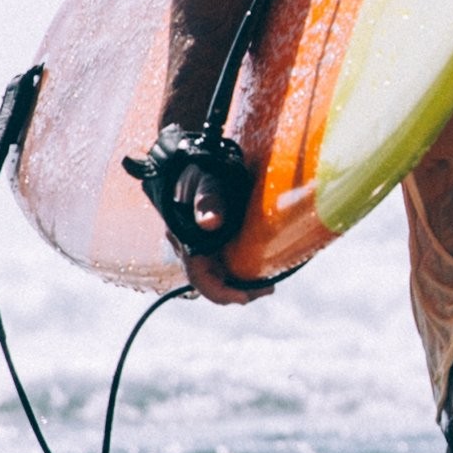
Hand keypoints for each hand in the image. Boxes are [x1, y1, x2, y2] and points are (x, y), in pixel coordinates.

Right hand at [130, 138, 271, 303]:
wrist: (192, 155)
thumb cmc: (201, 167)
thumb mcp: (207, 181)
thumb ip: (209, 200)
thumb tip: (211, 223)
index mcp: (184, 238)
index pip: (199, 278)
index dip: (221, 293)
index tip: (246, 297)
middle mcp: (187, 245)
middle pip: (209, 280)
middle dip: (237, 290)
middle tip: (268, 288)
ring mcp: (195, 243)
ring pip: (215, 273)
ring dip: (237, 282)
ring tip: (266, 282)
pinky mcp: (205, 238)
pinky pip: (219, 261)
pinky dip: (237, 269)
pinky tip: (257, 266)